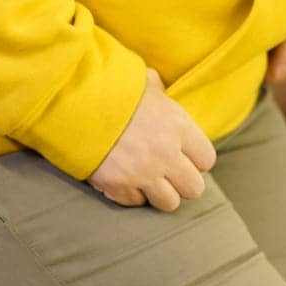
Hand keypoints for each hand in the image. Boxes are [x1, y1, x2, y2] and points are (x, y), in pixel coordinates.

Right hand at [87, 67, 216, 211]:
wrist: (78, 103)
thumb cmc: (116, 89)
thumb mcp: (146, 82)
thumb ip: (160, 91)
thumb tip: (161, 90)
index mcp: (179, 126)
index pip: (207, 159)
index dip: (198, 160)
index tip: (186, 156)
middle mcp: (166, 155)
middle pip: (194, 188)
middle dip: (184, 181)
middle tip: (170, 172)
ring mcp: (143, 174)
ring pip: (169, 203)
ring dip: (161, 193)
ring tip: (150, 179)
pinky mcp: (118, 187)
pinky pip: (136, 203)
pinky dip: (132, 194)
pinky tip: (126, 178)